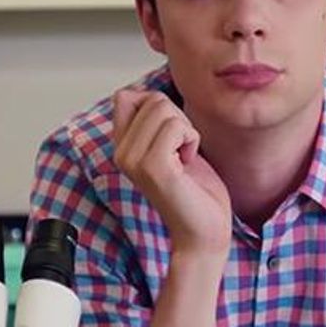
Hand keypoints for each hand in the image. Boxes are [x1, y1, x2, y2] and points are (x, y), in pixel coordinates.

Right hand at [112, 89, 232, 261]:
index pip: (126, 96)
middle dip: (179, 120)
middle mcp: (121, 153)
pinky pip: (177, 127)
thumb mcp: (172, 145)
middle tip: (181, 153)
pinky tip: (187, 165)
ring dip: (187, 132)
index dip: (158, 107)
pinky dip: (192, 141)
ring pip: (164, 110)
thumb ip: (157, 121)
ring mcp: (133, 160)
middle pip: (152, 100)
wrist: (204, 231)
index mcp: (122, 147)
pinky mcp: (153, 167)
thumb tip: (152, 95)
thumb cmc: (195, 191)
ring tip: (184, 160)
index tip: (171, 138)